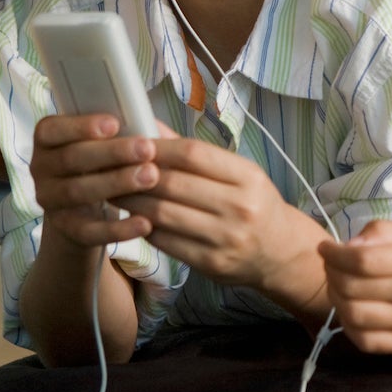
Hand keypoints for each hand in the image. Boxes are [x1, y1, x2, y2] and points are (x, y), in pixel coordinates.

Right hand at [28, 112, 158, 249]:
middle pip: (71, 158)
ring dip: (116, 184)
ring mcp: (49, 200)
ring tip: (152, 176)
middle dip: (112, 153)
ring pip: (78, 192)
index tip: (115, 123)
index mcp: (47, 139)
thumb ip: (117, 130)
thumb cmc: (102, 160)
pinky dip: (117, 229)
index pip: (52, 130)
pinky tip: (145, 222)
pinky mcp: (65, 228)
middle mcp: (41, 168)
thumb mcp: (104, 142)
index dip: (81, 126)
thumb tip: (147, 122)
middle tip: (148, 149)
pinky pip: (88, 230)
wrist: (86, 207)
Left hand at [113, 133, 298, 287]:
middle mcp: (240, 206)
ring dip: (131, 202)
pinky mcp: (210, 263)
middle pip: (173, 184)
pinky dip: (143, 226)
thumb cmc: (255, 205)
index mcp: (248, 177)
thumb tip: (151, 127)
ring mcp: (225, 237)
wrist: (281, 251)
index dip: (157, 147)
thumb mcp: (240, 174)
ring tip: (114, 192)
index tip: (133, 143)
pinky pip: (165, 241)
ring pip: (162, 214)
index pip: (193, 154)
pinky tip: (133, 217)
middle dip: (135, 174)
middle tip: (111, 167)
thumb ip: (197, 154)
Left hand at [319, 220, 391, 354]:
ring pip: (355, 317)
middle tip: (330, 264)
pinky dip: (349, 326)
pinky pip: (368, 342)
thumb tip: (346, 247)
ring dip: (336, 299)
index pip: (362, 260)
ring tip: (339, 285)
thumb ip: (384, 232)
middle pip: (353, 288)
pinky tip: (352, 309)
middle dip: (331, 273)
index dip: (334, 254)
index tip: (324, 247)